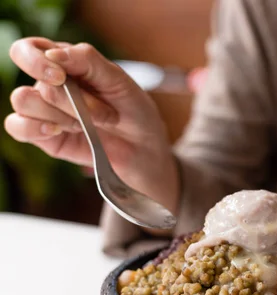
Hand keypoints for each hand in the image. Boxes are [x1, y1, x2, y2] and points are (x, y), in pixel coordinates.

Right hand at [5, 38, 178, 212]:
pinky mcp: (43, 136)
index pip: (29, 49)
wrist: (144, 148)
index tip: (60, 77)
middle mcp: (48, 84)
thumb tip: (53, 54)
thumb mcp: (119, 80)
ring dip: (61, 114)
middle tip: (89, 111)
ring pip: (24, 101)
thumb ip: (87, 61)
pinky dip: (34, 128)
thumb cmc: (133, 109)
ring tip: (88, 124)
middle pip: (32, 80)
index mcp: (65, 62)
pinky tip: (58, 130)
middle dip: (64, 98)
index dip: (35, 60)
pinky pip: (17, 127)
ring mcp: (44, 110)